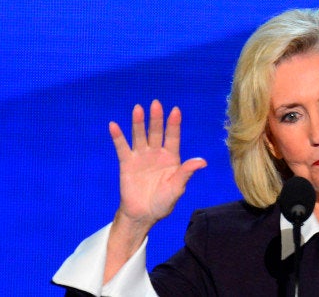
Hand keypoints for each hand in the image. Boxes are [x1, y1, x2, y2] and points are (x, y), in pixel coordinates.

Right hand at [109, 100, 206, 227]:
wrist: (144, 214)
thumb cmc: (164, 202)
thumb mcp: (177, 188)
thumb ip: (186, 172)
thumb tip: (203, 161)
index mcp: (171, 158)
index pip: (173, 137)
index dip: (174, 124)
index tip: (175, 110)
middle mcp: (156, 154)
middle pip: (156, 132)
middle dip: (156, 119)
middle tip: (156, 104)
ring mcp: (141, 157)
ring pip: (140, 136)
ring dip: (138, 123)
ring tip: (138, 109)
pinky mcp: (127, 163)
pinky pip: (122, 148)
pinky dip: (118, 137)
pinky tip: (114, 125)